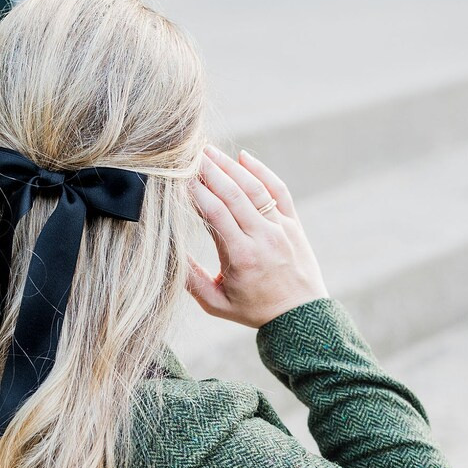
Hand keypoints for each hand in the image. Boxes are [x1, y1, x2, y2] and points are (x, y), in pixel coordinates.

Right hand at [187, 145, 328, 329]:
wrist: (300, 315)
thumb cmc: (253, 310)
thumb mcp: (216, 303)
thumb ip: (191, 281)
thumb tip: (166, 256)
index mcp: (242, 256)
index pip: (216, 213)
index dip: (196, 192)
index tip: (178, 177)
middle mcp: (263, 237)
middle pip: (234, 194)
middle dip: (210, 171)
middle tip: (190, 154)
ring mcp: (281, 227)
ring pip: (255, 188)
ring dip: (231, 166)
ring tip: (210, 151)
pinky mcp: (293, 223)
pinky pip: (279, 190)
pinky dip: (263, 171)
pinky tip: (244, 157)